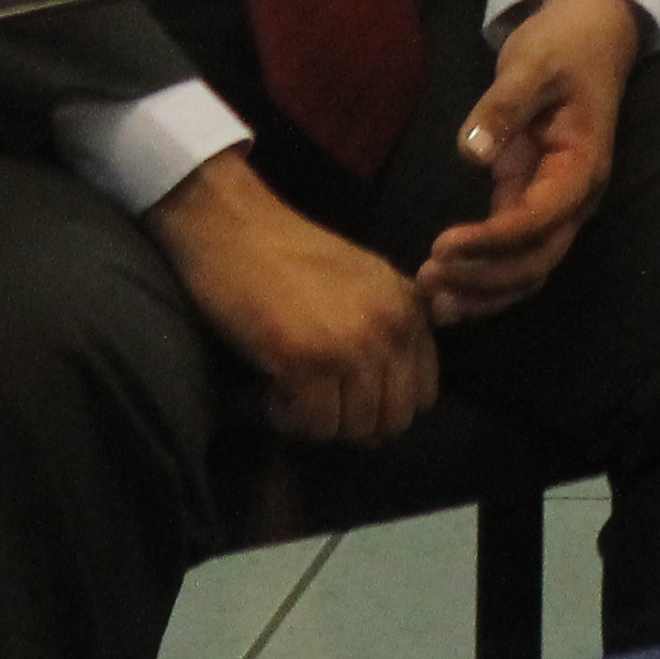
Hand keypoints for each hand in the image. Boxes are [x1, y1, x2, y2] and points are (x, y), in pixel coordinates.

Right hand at [145, 149, 439, 445]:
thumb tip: (395, 397)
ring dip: (318, 423)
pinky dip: (288, 420)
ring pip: (351, 430)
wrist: (236, 228)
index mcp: (411, 308)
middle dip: (352, 423)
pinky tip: (272, 390)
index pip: (423, 396)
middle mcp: (391, 327)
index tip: (347, 394)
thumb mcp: (367, 283)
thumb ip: (391, 328)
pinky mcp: (305, 361)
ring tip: (291, 390)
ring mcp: (351, 345)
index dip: (383, 406)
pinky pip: (312, 426)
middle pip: (391, 422)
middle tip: (316, 400)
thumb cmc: (293, 256)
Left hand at [418, 0, 635, 328]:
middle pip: (537, 261)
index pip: (539, 220)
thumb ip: (504, 106)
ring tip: (432, 301)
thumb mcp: (533, 64)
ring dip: (483, 292)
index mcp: (581, 167)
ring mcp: (555, 206)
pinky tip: (446, 292)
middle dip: (484, 278)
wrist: (589, 38)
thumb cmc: (563, 47)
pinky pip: (514, 257)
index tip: (441, 244)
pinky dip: (484, 280)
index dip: (492, 241)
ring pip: (528, 271)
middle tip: (428, 278)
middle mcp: (574, 199)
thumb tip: (471, 152)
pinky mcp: (532, 204)